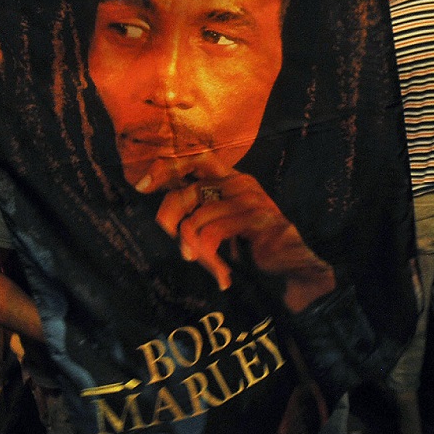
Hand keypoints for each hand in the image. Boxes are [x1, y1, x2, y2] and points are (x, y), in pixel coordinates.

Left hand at [140, 153, 335, 311]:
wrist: (291, 266)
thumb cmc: (254, 246)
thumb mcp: (225, 222)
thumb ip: (202, 210)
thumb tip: (165, 215)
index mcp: (231, 178)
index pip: (195, 159)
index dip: (167, 168)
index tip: (142, 186)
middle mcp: (240, 182)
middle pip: (189, 191)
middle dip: (171, 217)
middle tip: (173, 242)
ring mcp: (250, 199)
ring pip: (198, 217)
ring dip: (194, 247)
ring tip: (201, 263)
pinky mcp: (256, 219)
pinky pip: (213, 234)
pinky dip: (210, 257)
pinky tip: (221, 274)